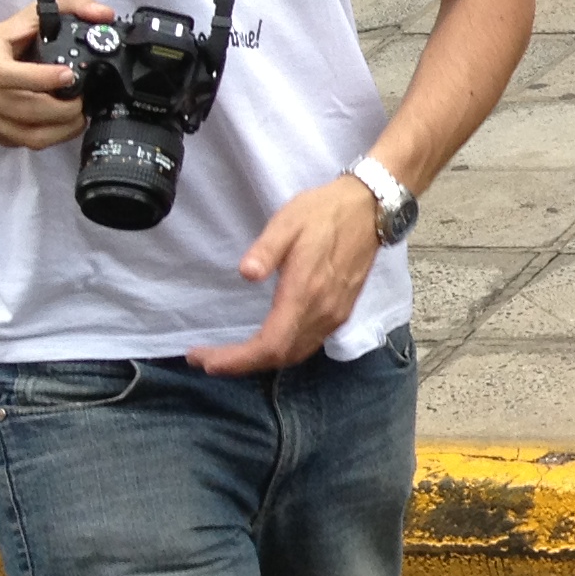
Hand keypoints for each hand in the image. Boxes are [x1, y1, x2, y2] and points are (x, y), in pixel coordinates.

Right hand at [0, 0, 107, 148]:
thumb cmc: (13, 37)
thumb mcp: (37, 12)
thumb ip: (73, 5)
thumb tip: (103, 15)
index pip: (2, 73)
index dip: (37, 78)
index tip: (69, 75)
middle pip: (17, 108)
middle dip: (58, 109)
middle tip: (83, 100)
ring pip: (24, 133)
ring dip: (60, 127)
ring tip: (80, 113)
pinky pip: (25, 143)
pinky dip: (52, 137)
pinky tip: (67, 123)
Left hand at [189, 174, 382, 375]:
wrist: (369, 210)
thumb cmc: (323, 213)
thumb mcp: (287, 222)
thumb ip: (266, 249)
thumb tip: (246, 273)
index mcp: (306, 292)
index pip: (270, 344)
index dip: (237, 360)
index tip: (205, 360)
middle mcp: (323, 312)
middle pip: (280, 356)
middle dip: (241, 365)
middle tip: (206, 360)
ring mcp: (335, 315)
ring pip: (295, 354)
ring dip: (261, 362)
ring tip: (229, 357)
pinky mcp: (341, 313)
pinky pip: (308, 345)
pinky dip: (282, 353)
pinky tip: (265, 345)